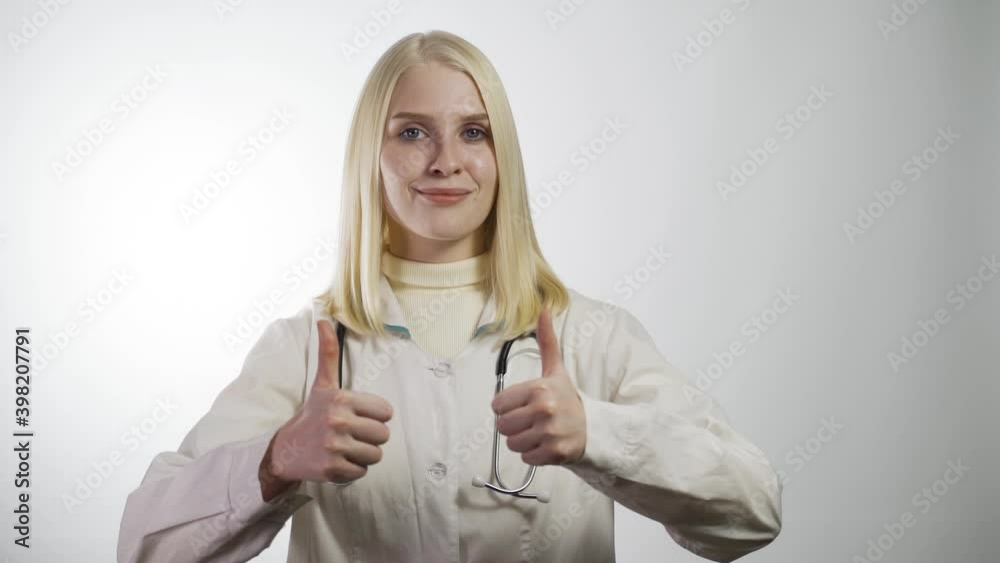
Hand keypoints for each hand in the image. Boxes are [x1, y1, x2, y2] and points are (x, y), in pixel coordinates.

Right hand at [265, 320, 393, 489]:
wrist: (284, 450)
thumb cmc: (310, 415)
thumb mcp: (322, 385)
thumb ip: (328, 353)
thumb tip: (323, 319)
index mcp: (341, 399)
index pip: (386, 412)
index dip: (375, 416)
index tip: (358, 417)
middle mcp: (338, 421)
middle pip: (383, 435)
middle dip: (370, 437)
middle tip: (351, 434)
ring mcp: (334, 446)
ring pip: (375, 455)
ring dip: (363, 454)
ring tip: (345, 447)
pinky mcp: (332, 469)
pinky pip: (362, 471)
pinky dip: (352, 469)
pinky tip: (337, 460)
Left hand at [491, 308, 586, 465]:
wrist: (594, 428)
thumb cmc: (568, 398)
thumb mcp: (556, 370)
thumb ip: (547, 342)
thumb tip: (544, 310)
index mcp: (539, 388)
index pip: (498, 405)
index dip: (507, 407)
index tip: (523, 405)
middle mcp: (544, 410)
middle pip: (502, 426)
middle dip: (514, 426)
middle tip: (531, 421)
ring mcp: (549, 433)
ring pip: (512, 443)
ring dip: (522, 441)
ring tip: (538, 433)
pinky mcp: (554, 453)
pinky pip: (526, 457)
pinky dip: (533, 454)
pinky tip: (546, 444)